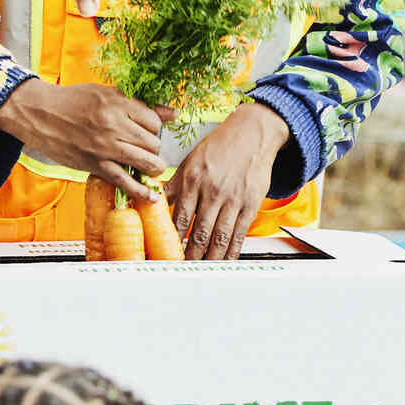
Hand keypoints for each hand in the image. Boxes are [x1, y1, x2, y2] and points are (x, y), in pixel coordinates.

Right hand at [0, 81, 171, 202]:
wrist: (40, 114)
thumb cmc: (72, 101)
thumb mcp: (106, 93)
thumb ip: (138, 104)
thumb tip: (172, 113)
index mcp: (118, 103)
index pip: (154, 121)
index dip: (155, 127)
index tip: (147, 130)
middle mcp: (114, 125)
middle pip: (153, 142)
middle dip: (154, 147)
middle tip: (145, 147)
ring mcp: (105, 148)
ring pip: (146, 162)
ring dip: (154, 167)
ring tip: (152, 167)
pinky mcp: (96, 165)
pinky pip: (125, 182)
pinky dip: (141, 191)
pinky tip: (150, 197)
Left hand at [166, 103, 289, 259]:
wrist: (252, 133)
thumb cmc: (219, 146)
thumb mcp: (190, 161)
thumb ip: (173, 185)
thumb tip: (153, 201)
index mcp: (193, 179)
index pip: (179, 217)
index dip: (172, 239)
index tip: (166, 254)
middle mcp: (213, 191)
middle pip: (199, 232)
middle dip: (190, 255)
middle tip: (182, 270)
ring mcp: (233, 199)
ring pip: (220, 237)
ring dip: (210, 258)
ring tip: (202, 270)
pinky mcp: (250, 204)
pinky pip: (240, 233)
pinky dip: (232, 251)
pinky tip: (226, 260)